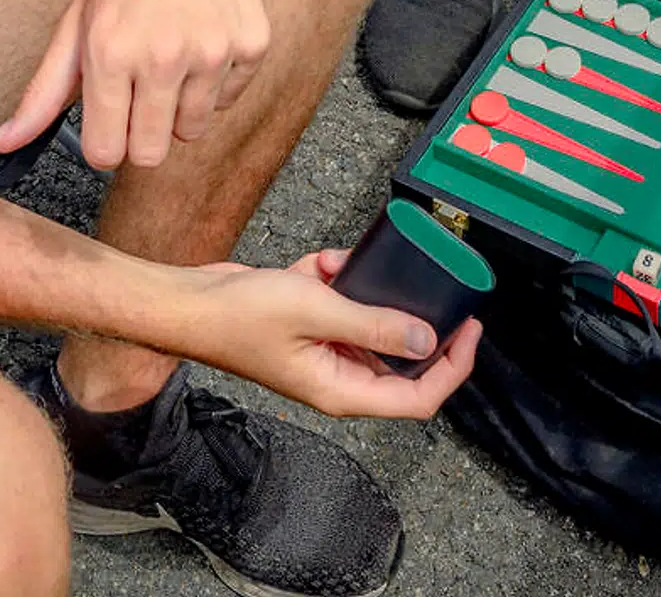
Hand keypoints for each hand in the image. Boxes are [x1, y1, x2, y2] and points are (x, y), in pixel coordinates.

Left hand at [0, 0, 269, 170]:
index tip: (110, 112)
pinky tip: (204, 35)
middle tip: (141, 86)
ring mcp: (213, 52)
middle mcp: (164, 57)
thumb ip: (45, 87)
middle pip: (151, 153)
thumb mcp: (78, 16)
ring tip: (174, 53)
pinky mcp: (253, 44)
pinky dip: (216, 80)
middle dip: (142, 129)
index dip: (105, 138)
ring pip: (193, 130)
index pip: (107, 152)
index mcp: (112, 53)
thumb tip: (3, 143)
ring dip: (180, 104)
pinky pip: (228, 99)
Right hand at [183, 251, 481, 418]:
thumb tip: (428, 340)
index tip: (471, 328)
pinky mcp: (309, 327)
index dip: (453, 368)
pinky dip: (334, 277)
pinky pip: (340, 302)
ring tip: (337, 267)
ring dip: (363, 289)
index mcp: (341, 390)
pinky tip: (314, 263)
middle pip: (398, 358)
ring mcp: (322, 352)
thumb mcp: (317, 311)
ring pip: (368, 322)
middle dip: (409, 316)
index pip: (418, 397)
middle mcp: (336, 377)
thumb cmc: (240, 316)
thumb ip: (374, 324)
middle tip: (431, 281)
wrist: (190, 303)